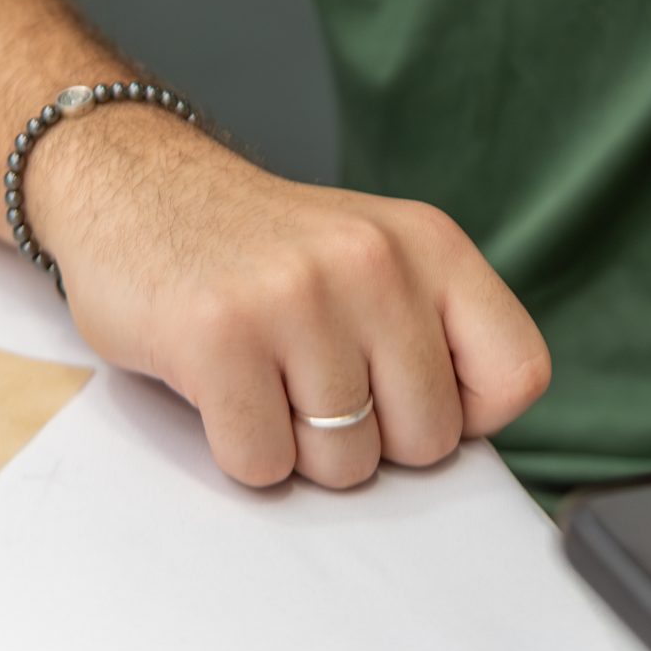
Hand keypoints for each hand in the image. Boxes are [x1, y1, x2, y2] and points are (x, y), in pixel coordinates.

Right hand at [28, 103, 550, 488]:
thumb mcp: (371, 257)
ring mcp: (297, 295)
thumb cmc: (259, 248)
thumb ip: (430, 331)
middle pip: (427, 442)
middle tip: (311, 378)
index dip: (467, 414)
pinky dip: (238, 448)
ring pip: (343, 465)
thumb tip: (469, 446)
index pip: (518, 373)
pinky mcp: (222, 335)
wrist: (132, 186)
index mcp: (428, 242)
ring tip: (264, 371)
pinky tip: (220, 382)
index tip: (408, 395)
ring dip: (297, 444)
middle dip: (369, 438)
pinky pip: (262, 464)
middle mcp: (373, 260)